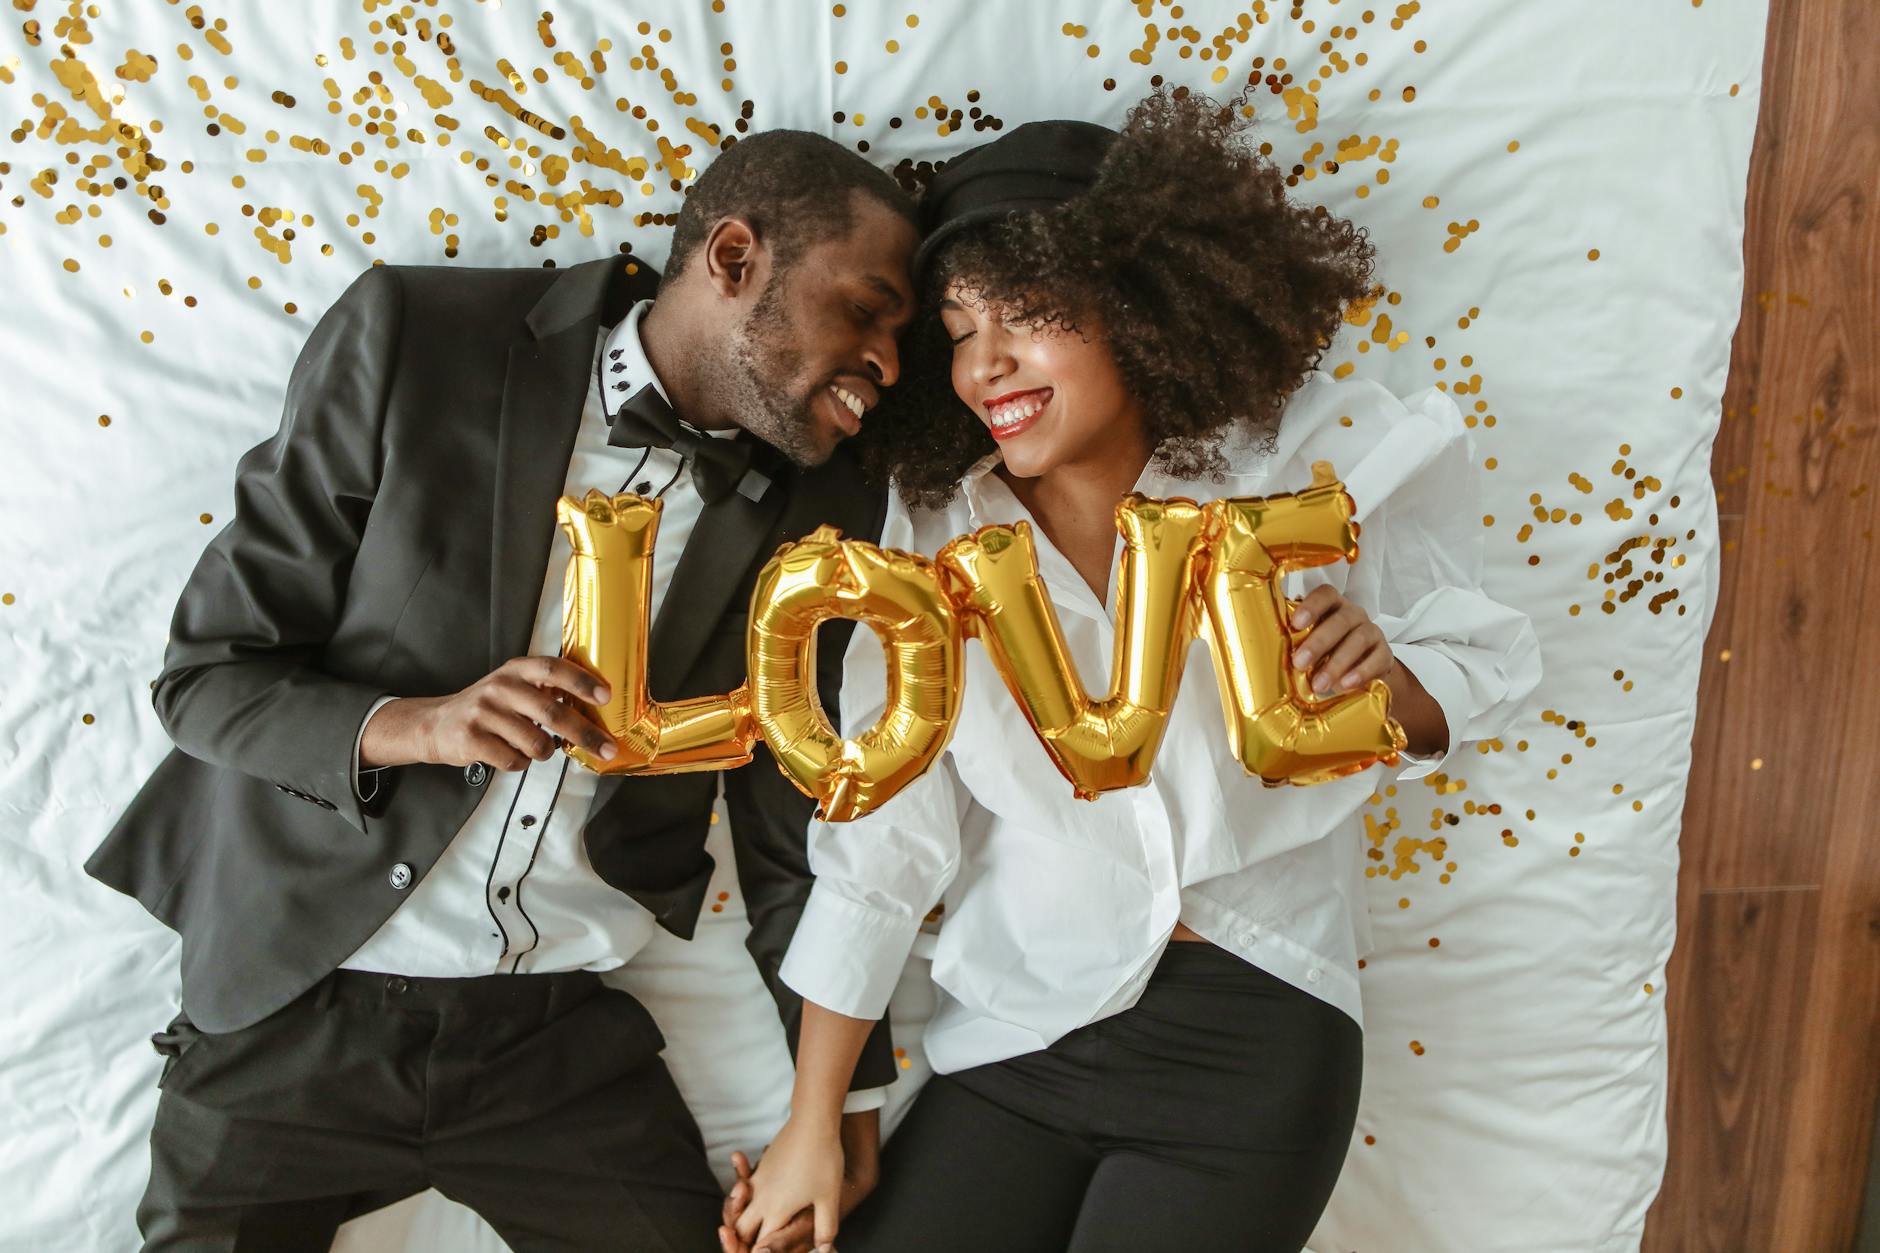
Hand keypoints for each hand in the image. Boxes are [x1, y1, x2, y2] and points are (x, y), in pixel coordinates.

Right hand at [358, 656, 617, 770]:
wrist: (436, 724)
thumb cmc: (489, 708)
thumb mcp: (514, 688)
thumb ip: (547, 691)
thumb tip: (596, 708)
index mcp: (516, 670)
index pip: (553, 669)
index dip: (581, 681)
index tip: (606, 696)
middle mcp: (500, 687)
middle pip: (552, 712)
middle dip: (585, 734)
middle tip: (607, 749)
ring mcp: (484, 713)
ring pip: (536, 743)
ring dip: (544, 752)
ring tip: (535, 748)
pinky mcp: (472, 739)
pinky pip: (514, 761)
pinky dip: (520, 764)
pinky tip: (510, 755)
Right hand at [723, 1110, 878, 1252]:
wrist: (813, 1122)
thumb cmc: (823, 1160)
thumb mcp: (829, 1199)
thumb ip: (825, 1229)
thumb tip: (825, 1250)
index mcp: (777, 1211)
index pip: (759, 1244)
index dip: (760, 1252)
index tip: (763, 1252)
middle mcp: (761, 1197)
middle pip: (742, 1227)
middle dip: (745, 1239)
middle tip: (752, 1245)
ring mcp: (759, 1179)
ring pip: (739, 1206)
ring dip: (740, 1215)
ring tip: (745, 1221)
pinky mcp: (763, 1165)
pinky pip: (746, 1186)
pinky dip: (744, 1193)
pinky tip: (750, 1189)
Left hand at [1288, 584, 1391, 695]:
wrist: (1363, 671)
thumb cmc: (1328, 652)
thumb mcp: (1312, 644)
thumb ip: (1297, 643)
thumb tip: (1268, 655)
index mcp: (1332, 606)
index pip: (1325, 595)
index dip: (1311, 606)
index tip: (1296, 623)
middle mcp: (1354, 614)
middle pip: (1340, 621)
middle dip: (1318, 642)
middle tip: (1299, 663)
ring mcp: (1372, 632)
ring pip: (1358, 640)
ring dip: (1336, 663)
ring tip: (1319, 685)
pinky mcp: (1385, 653)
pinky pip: (1376, 659)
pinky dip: (1361, 672)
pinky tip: (1345, 685)